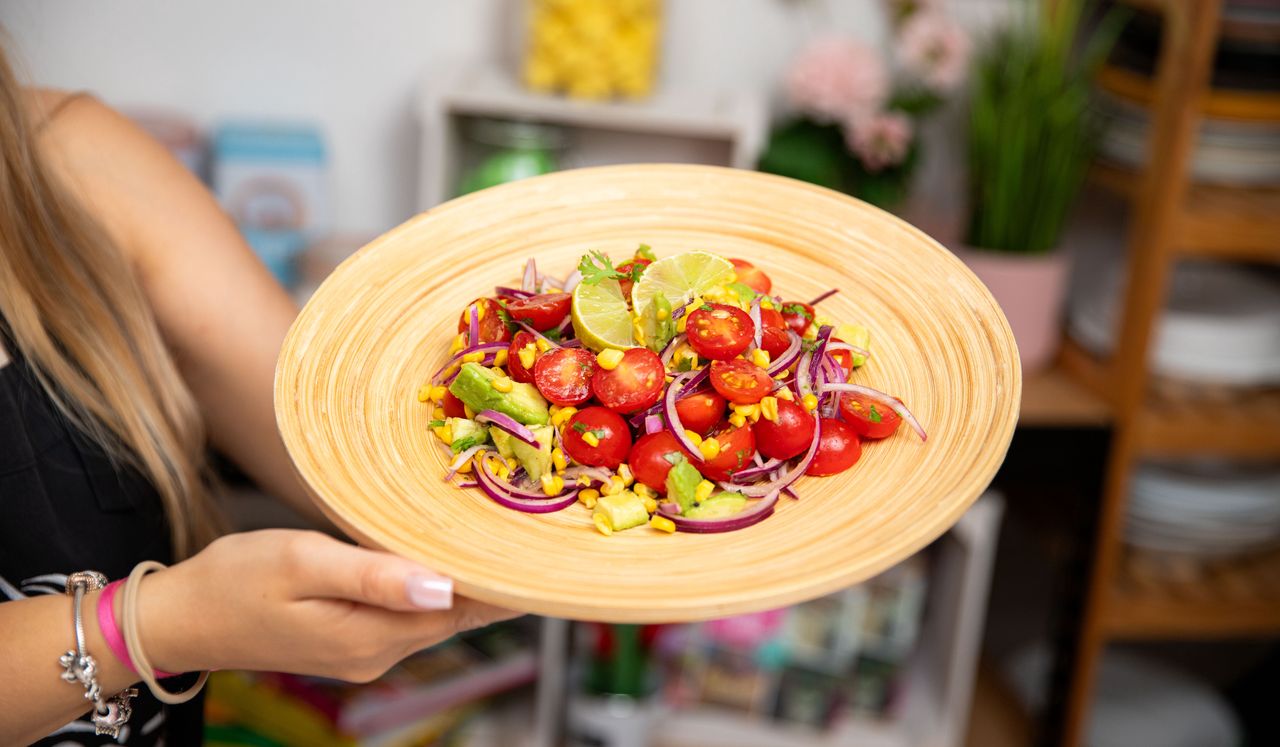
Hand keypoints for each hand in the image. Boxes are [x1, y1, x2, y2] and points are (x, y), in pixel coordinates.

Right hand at [136, 530, 517, 681]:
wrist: (180, 618)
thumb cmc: (233, 580)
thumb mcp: (302, 562)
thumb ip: (374, 576)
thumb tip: (443, 588)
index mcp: (370, 636)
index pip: (464, 610)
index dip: (506, 581)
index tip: (544, 551)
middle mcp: (378, 653)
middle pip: (459, 614)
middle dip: (495, 578)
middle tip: (535, 531)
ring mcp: (367, 653)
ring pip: (438, 614)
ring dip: (468, 582)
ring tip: (504, 539)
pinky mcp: (354, 642)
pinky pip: (411, 614)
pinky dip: (436, 587)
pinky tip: (447, 559)